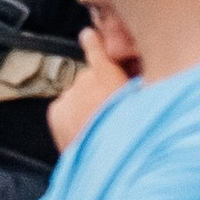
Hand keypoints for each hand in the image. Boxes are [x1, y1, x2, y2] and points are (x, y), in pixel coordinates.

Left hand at [48, 8, 134, 154]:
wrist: (105, 165)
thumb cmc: (131, 138)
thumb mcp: (143, 106)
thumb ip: (137, 86)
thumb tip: (135, 80)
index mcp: (111, 77)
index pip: (99, 50)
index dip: (95, 42)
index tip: (89, 34)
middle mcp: (86, 81)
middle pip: (91, 78)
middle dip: (99, 89)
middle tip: (111, 111)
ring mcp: (68, 96)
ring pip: (78, 94)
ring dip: (86, 104)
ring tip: (99, 127)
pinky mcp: (56, 112)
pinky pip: (65, 108)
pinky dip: (72, 116)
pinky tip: (85, 131)